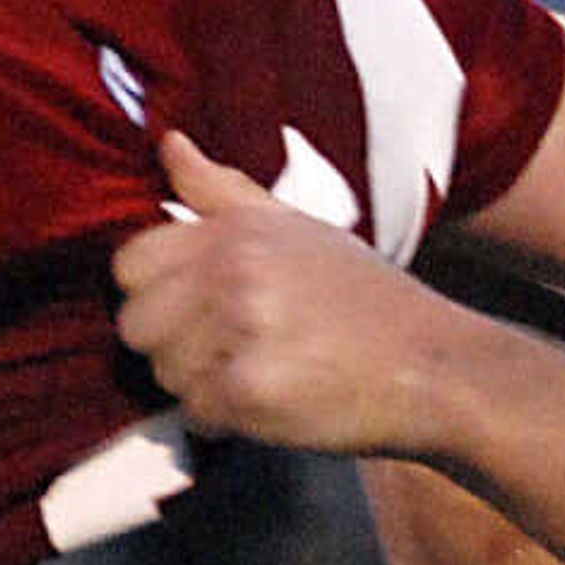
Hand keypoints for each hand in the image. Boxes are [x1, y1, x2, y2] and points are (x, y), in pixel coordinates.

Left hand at [116, 131, 448, 453]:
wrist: (435, 366)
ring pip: (163, 373)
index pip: (129, 263)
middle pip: (136, 324)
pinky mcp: (251, 393)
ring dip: (200, 384)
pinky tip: (270, 401)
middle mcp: (233, 275)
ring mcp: (241, 334)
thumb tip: (168, 145)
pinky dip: (225, 420)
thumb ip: (223, 190)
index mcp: (237, 231)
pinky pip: (196, 414)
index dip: (156, 292)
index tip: (197, 308)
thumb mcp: (300, 226)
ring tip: (260, 371)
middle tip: (232, 348)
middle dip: (173, 344)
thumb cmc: (368, 300)